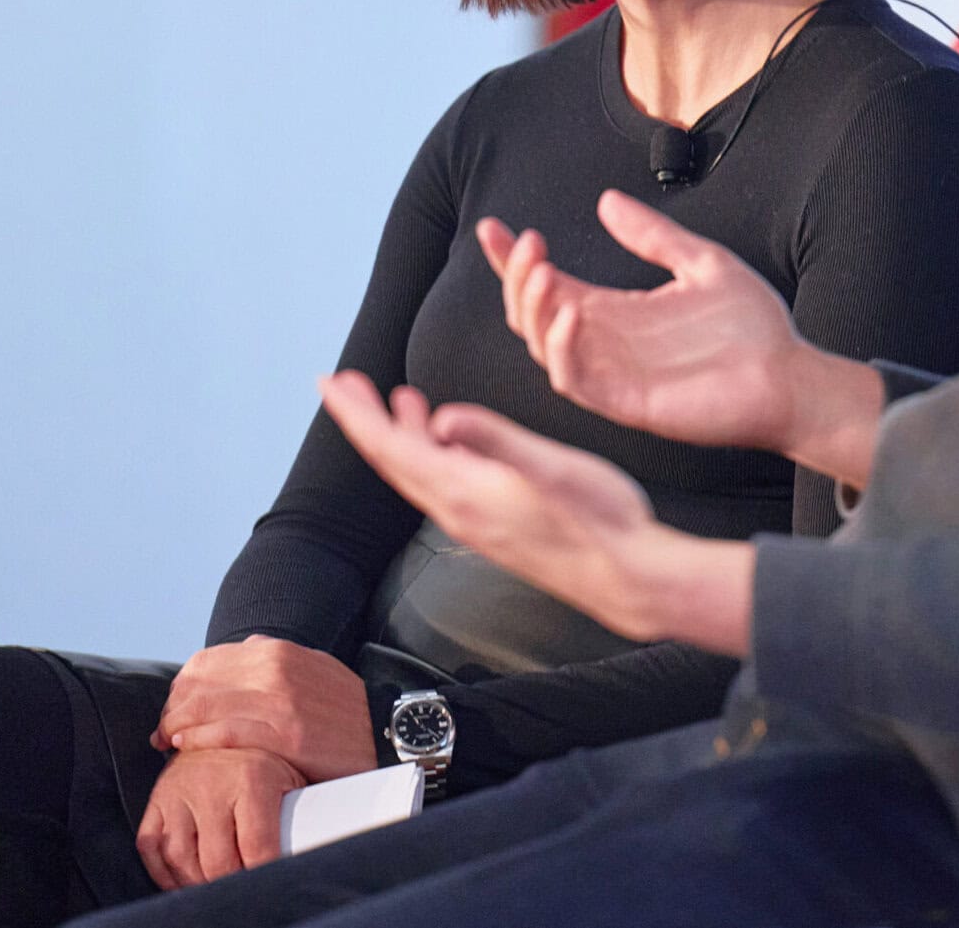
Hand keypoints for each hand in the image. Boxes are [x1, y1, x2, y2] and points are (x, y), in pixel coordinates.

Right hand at [136, 746, 303, 889]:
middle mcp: (212, 782)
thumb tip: (312, 843)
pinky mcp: (157, 799)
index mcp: (252, 776)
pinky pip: (150, 846)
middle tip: (243, 885)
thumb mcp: (289, 776)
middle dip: (231, 882)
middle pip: (217, 860)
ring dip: (197, 882)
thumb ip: (299, 809)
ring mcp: (179, 791)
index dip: (263, 872)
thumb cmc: (263, 760)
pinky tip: (184, 877)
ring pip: (180, 857)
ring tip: (215, 885)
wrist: (222, 727)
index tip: (268, 878)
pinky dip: (164, 871)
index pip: (257, 845)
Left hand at [150, 637, 375, 783]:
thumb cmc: (343, 709)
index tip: (174, 709)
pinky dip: (197, 739)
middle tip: (163, 730)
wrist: (386, 731)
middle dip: (172, 707)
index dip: (181, 687)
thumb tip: (239, 652)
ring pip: (204, 707)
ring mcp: (279, 699)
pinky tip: (185, 747)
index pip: (206, 662)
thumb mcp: (310, 667)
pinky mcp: (285, 733)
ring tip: (168, 741)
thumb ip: (273, 660)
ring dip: (176, 725)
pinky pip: (224, 732)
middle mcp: (274, 667)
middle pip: (198, 683)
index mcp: (276, 650)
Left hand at [319, 371, 753, 655]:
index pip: (389, 447)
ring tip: (397, 398)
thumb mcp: (549, 468)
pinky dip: (432, 452)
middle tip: (345, 382)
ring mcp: (475, 521)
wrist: (629, 578)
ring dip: (401, 433)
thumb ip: (494, 441)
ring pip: (419, 471)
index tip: (329, 382)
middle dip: (366, 418)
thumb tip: (444, 418)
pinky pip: (444, 483)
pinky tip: (452, 440)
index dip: (355, 413)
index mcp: (463, 491)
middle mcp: (458, 510)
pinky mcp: (495, 526)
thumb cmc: (599, 521)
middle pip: (394, 459)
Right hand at [478, 190, 884, 482]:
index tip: (492, 227)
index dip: (512, 260)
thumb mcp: (701, 263)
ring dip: (532, 308)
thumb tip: (606, 200)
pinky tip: (571, 313)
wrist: (793, 376)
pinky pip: (575, 381)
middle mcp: (603, 344)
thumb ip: (653, 235)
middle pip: (531, 314)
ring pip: (542, 346)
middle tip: (528, 243)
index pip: (547, 285)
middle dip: (516, 278)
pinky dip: (563, 349)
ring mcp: (611, 375)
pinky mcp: (627, 403)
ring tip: (542, 269)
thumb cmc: (753, 327)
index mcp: (614, 313)